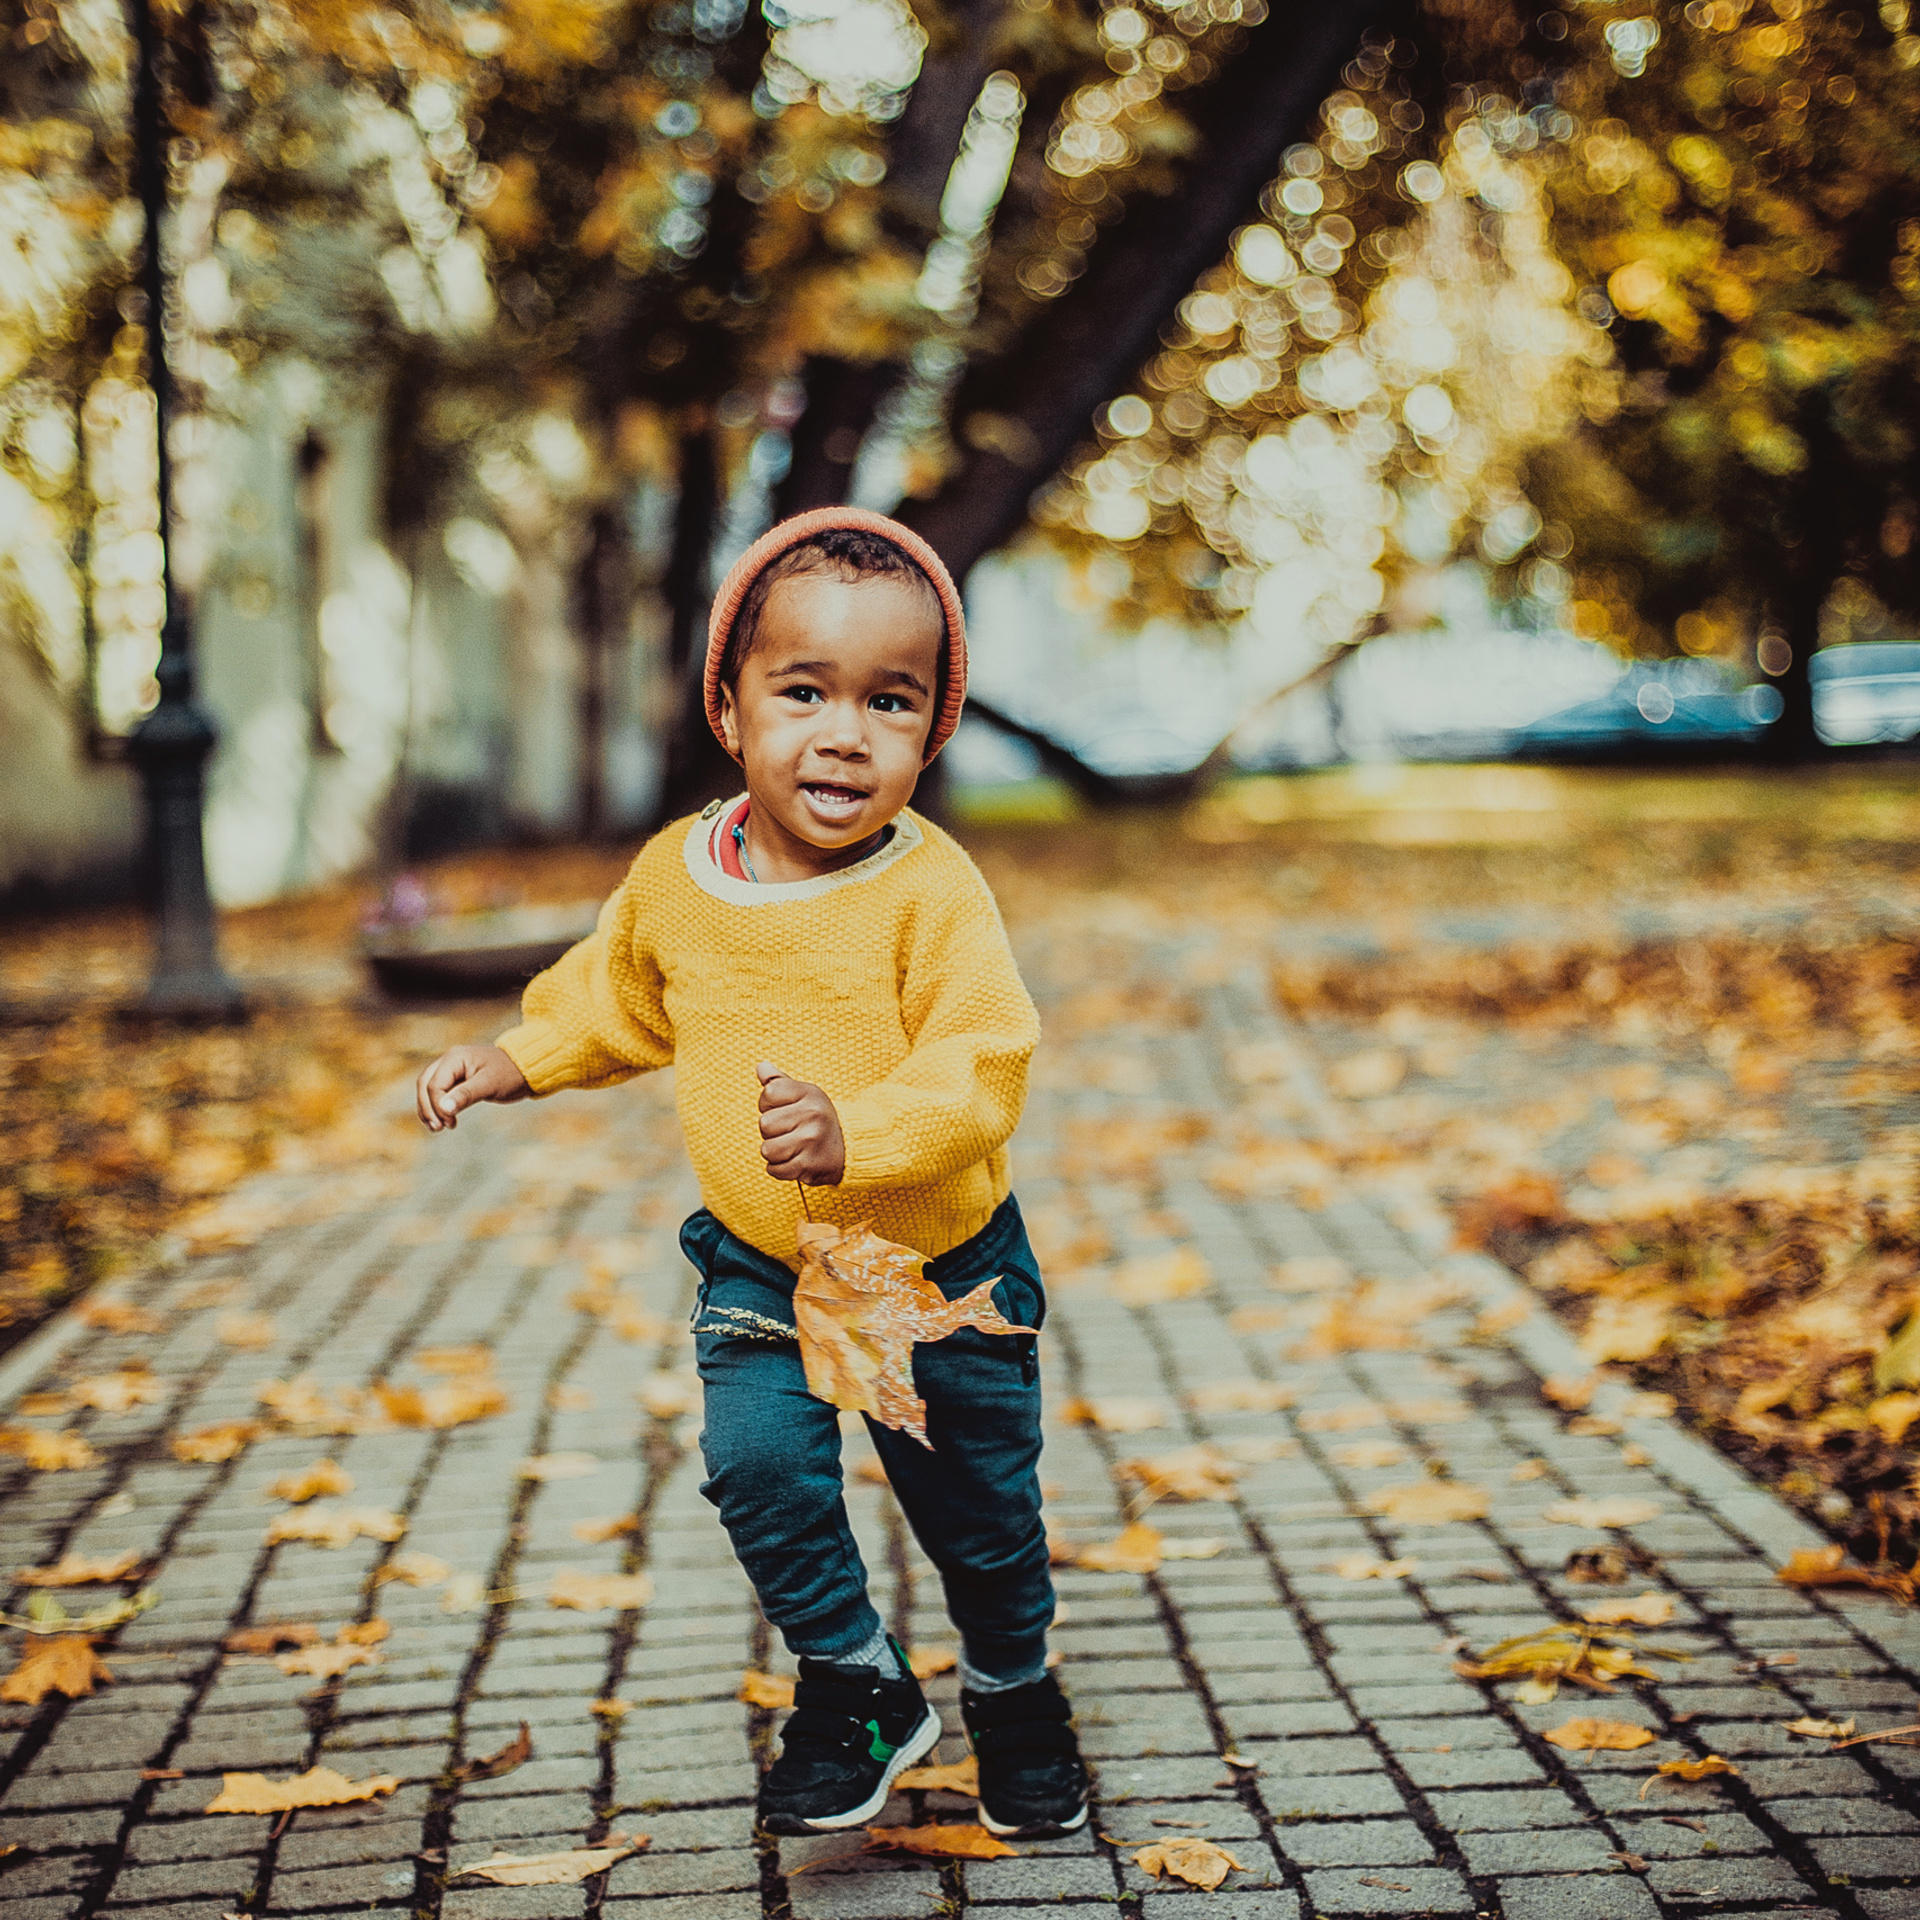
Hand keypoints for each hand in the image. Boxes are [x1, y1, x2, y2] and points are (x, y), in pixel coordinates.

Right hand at [415, 1044, 529, 1130]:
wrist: (526, 1068)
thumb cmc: (510, 1074)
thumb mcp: (489, 1085)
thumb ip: (466, 1095)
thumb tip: (444, 1108)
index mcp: (455, 1058)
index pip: (434, 1085)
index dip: (437, 1106)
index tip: (450, 1124)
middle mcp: (449, 1060)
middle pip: (425, 1085)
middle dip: (427, 1108)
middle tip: (437, 1129)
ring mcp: (451, 1069)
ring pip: (428, 1088)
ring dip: (429, 1108)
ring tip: (437, 1128)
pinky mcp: (456, 1078)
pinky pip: (439, 1092)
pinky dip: (437, 1106)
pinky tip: (442, 1120)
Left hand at [757, 1061, 844, 1185]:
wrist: (850, 1148)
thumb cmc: (819, 1119)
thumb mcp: (805, 1095)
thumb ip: (780, 1081)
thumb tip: (761, 1066)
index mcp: (809, 1094)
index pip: (768, 1094)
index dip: (768, 1104)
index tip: (784, 1110)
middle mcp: (812, 1115)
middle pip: (764, 1124)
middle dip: (771, 1131)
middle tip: (790, 1131)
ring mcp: (810, 1141)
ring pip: (767, 1149)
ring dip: (774, 1152)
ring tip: (792, 1147)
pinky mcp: (808, 1166)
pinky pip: (774, 1170)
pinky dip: (780, 1169)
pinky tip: (795, 1160)